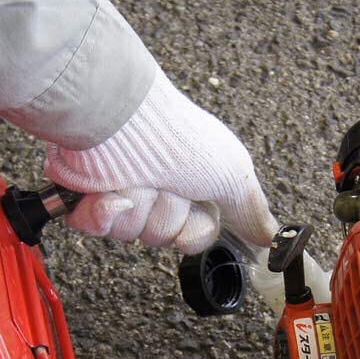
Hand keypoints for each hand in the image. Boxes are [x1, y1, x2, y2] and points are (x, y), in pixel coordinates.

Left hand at [45, 68, 277, 253]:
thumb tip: (272, 237)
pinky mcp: (88, 197)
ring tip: (137, 177)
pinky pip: (97, 229)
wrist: (121, 120)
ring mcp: (122, 192)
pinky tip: (109, 191)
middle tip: (166, 185)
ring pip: (130, 234)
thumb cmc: (177, 137)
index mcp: (192, 187)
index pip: (197, 238)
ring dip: (136, 207)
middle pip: (163, 238)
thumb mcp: (232, 175)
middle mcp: (159, 190)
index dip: (194, 229)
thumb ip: (252, 211)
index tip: (195, 203)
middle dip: (164, 215)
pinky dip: (103, 211)